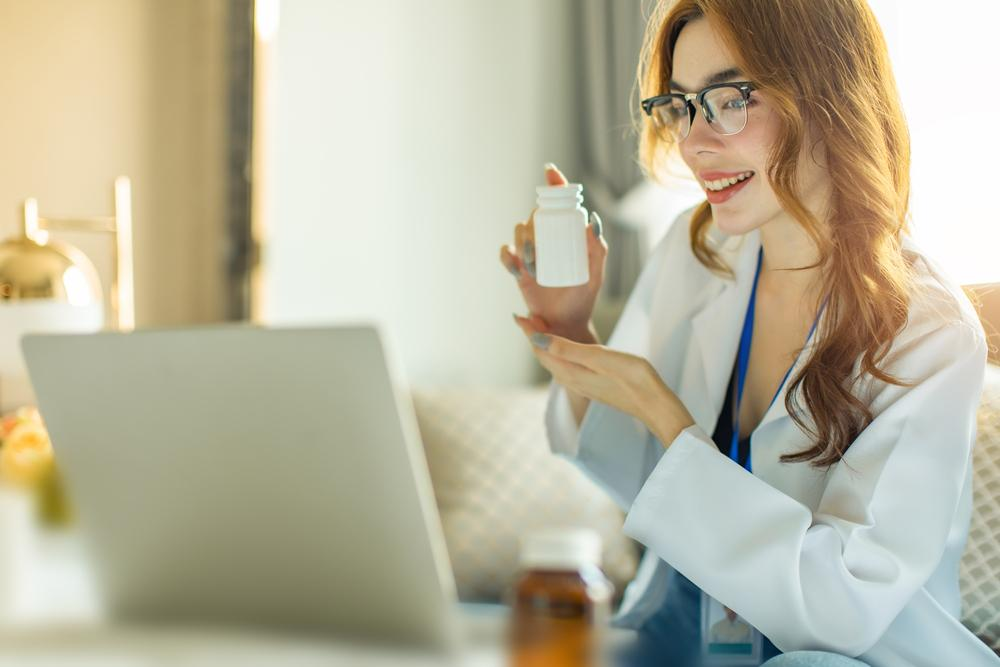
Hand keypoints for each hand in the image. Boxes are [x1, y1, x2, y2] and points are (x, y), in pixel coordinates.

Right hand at [499, 163, 607, 339]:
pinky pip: (507, 254)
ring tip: (535, 266)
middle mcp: (548, 239)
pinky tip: (517, 264)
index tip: (550, 171)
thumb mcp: (596, 273)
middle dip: (535, 224)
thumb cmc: (583, 297)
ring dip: (524, 244)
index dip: (554, 183)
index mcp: (567, 234)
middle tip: (541, 246)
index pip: (559, 203)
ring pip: (519, 232)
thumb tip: (594, 219)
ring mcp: (532, 253)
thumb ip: (598, 248)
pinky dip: (508, 255)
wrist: (566, 324)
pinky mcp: (518, 268)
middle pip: (534, 216)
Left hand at [512, 317, 694, 447]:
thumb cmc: (632, 378)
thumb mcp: (599, 358)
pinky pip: (567, 366)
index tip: (519, 313)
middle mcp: (572, 380)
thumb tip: (536, 338)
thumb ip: (567, 349)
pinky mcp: (592, 384)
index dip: (529, 331)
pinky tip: (567, 346)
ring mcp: (582, 384)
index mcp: (570, 372)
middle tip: (526, 316)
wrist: (654, 404)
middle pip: (544, 356)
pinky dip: (560, 352)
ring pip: (555, 362)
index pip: (540, 349)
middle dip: (534, 336)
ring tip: (542, 327)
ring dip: (546, 344)